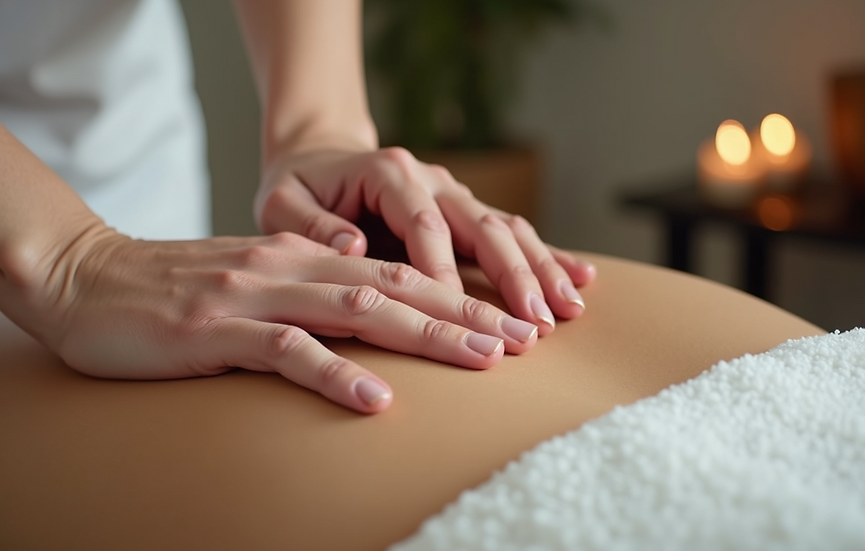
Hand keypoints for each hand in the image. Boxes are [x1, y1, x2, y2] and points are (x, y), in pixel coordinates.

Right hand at [29, 227, 539, 413]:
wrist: (84, 279)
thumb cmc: (168, 290)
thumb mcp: (249, 282)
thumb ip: (301, 293)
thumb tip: (357, 320)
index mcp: (300, 256)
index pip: (393, 273)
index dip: (454, 296)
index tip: (505, 323)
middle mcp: (290, 267)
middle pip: (395, 287)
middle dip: (464, 313)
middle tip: (522, 340)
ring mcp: (255, 294)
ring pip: (358, 311)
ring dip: (426, 335)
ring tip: (482, 360)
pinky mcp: (217, 328)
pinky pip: (288, 352)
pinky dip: (337, 374)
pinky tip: (379, 399)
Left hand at [254, 147, 596, 335]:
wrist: (319, 160)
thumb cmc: (298, 188)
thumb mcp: (281, 202)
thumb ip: (309, 224)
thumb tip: (352, 244)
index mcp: (389, 173)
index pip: (423, 225)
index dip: (443, 272)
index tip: (457, 318)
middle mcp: (431, 179)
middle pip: (481, 226)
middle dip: (512, 276)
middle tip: (534, 323)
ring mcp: (454, 195)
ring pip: (508, 230)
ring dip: (540, 270)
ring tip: (569, 310)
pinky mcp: (465, 213)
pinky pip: (513, 233)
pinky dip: (548, 256)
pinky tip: (582, 278)